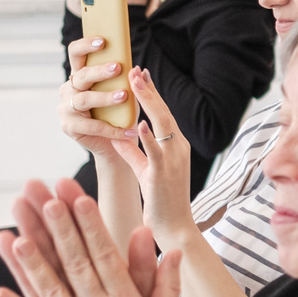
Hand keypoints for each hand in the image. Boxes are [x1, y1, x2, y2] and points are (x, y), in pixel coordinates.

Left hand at [0, 178, 179, 296]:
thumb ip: (167, 284)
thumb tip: (173, 252)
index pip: (106, 256)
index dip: (92, 226)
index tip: (80, 200)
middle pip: (76, 265)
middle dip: (61, 231)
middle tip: (46, 202)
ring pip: (52, 291)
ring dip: (34, 264)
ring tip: (17, 237)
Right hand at [56, 37, 128, 151]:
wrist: (114, 145)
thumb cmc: (119, 114)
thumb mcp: (124, 93)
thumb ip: (126, 81)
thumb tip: (138, 68)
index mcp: (79, 76)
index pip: (75, 54)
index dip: (85, 45)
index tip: (102, 41)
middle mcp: (68, 90)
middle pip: (81, 76)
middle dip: (99, 71)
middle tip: (117, 68)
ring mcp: (66, 108)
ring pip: (83, 100)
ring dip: (104, 97)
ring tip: (123, 96)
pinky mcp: (69, 127)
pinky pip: (92, 126)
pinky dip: (113, 129)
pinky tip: (129, 130)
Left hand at [104, 69, 195, 247]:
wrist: (175, 228)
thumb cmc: (162, 201)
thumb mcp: (146, 171)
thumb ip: (134, 152)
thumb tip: (119, 135)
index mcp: (176, 147)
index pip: (163, 114)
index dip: (151, 94)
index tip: (140, 75)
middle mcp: (178, 149)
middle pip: (163, 112)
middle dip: (148, 90)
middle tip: (135, 69)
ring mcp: (173, 160)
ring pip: (162, 124)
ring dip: (148, 102)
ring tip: (135, 83)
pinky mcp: (163, 174)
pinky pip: (155, 151)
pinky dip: (147, 136)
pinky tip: (139, 121)